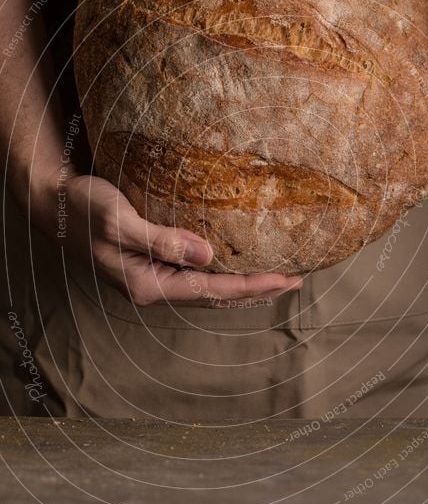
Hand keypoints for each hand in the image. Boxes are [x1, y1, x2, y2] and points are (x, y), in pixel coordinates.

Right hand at [33, 173, 302, 306]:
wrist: (55, 205)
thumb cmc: (83, 209)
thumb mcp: (119, 220)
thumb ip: (162, 239)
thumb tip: (208, 256)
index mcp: (148, 285)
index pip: (212, 291)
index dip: (252, 286)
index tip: (287, 279)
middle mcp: (153, 289)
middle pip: (216, 298)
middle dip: (257, 290)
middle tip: (297, 280)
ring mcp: (153, 280)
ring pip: (209, 291)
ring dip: (244, 286)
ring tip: (277, 278)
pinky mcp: (153, 266)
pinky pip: (197, 277)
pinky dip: (224, 275)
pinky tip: (237, 265)